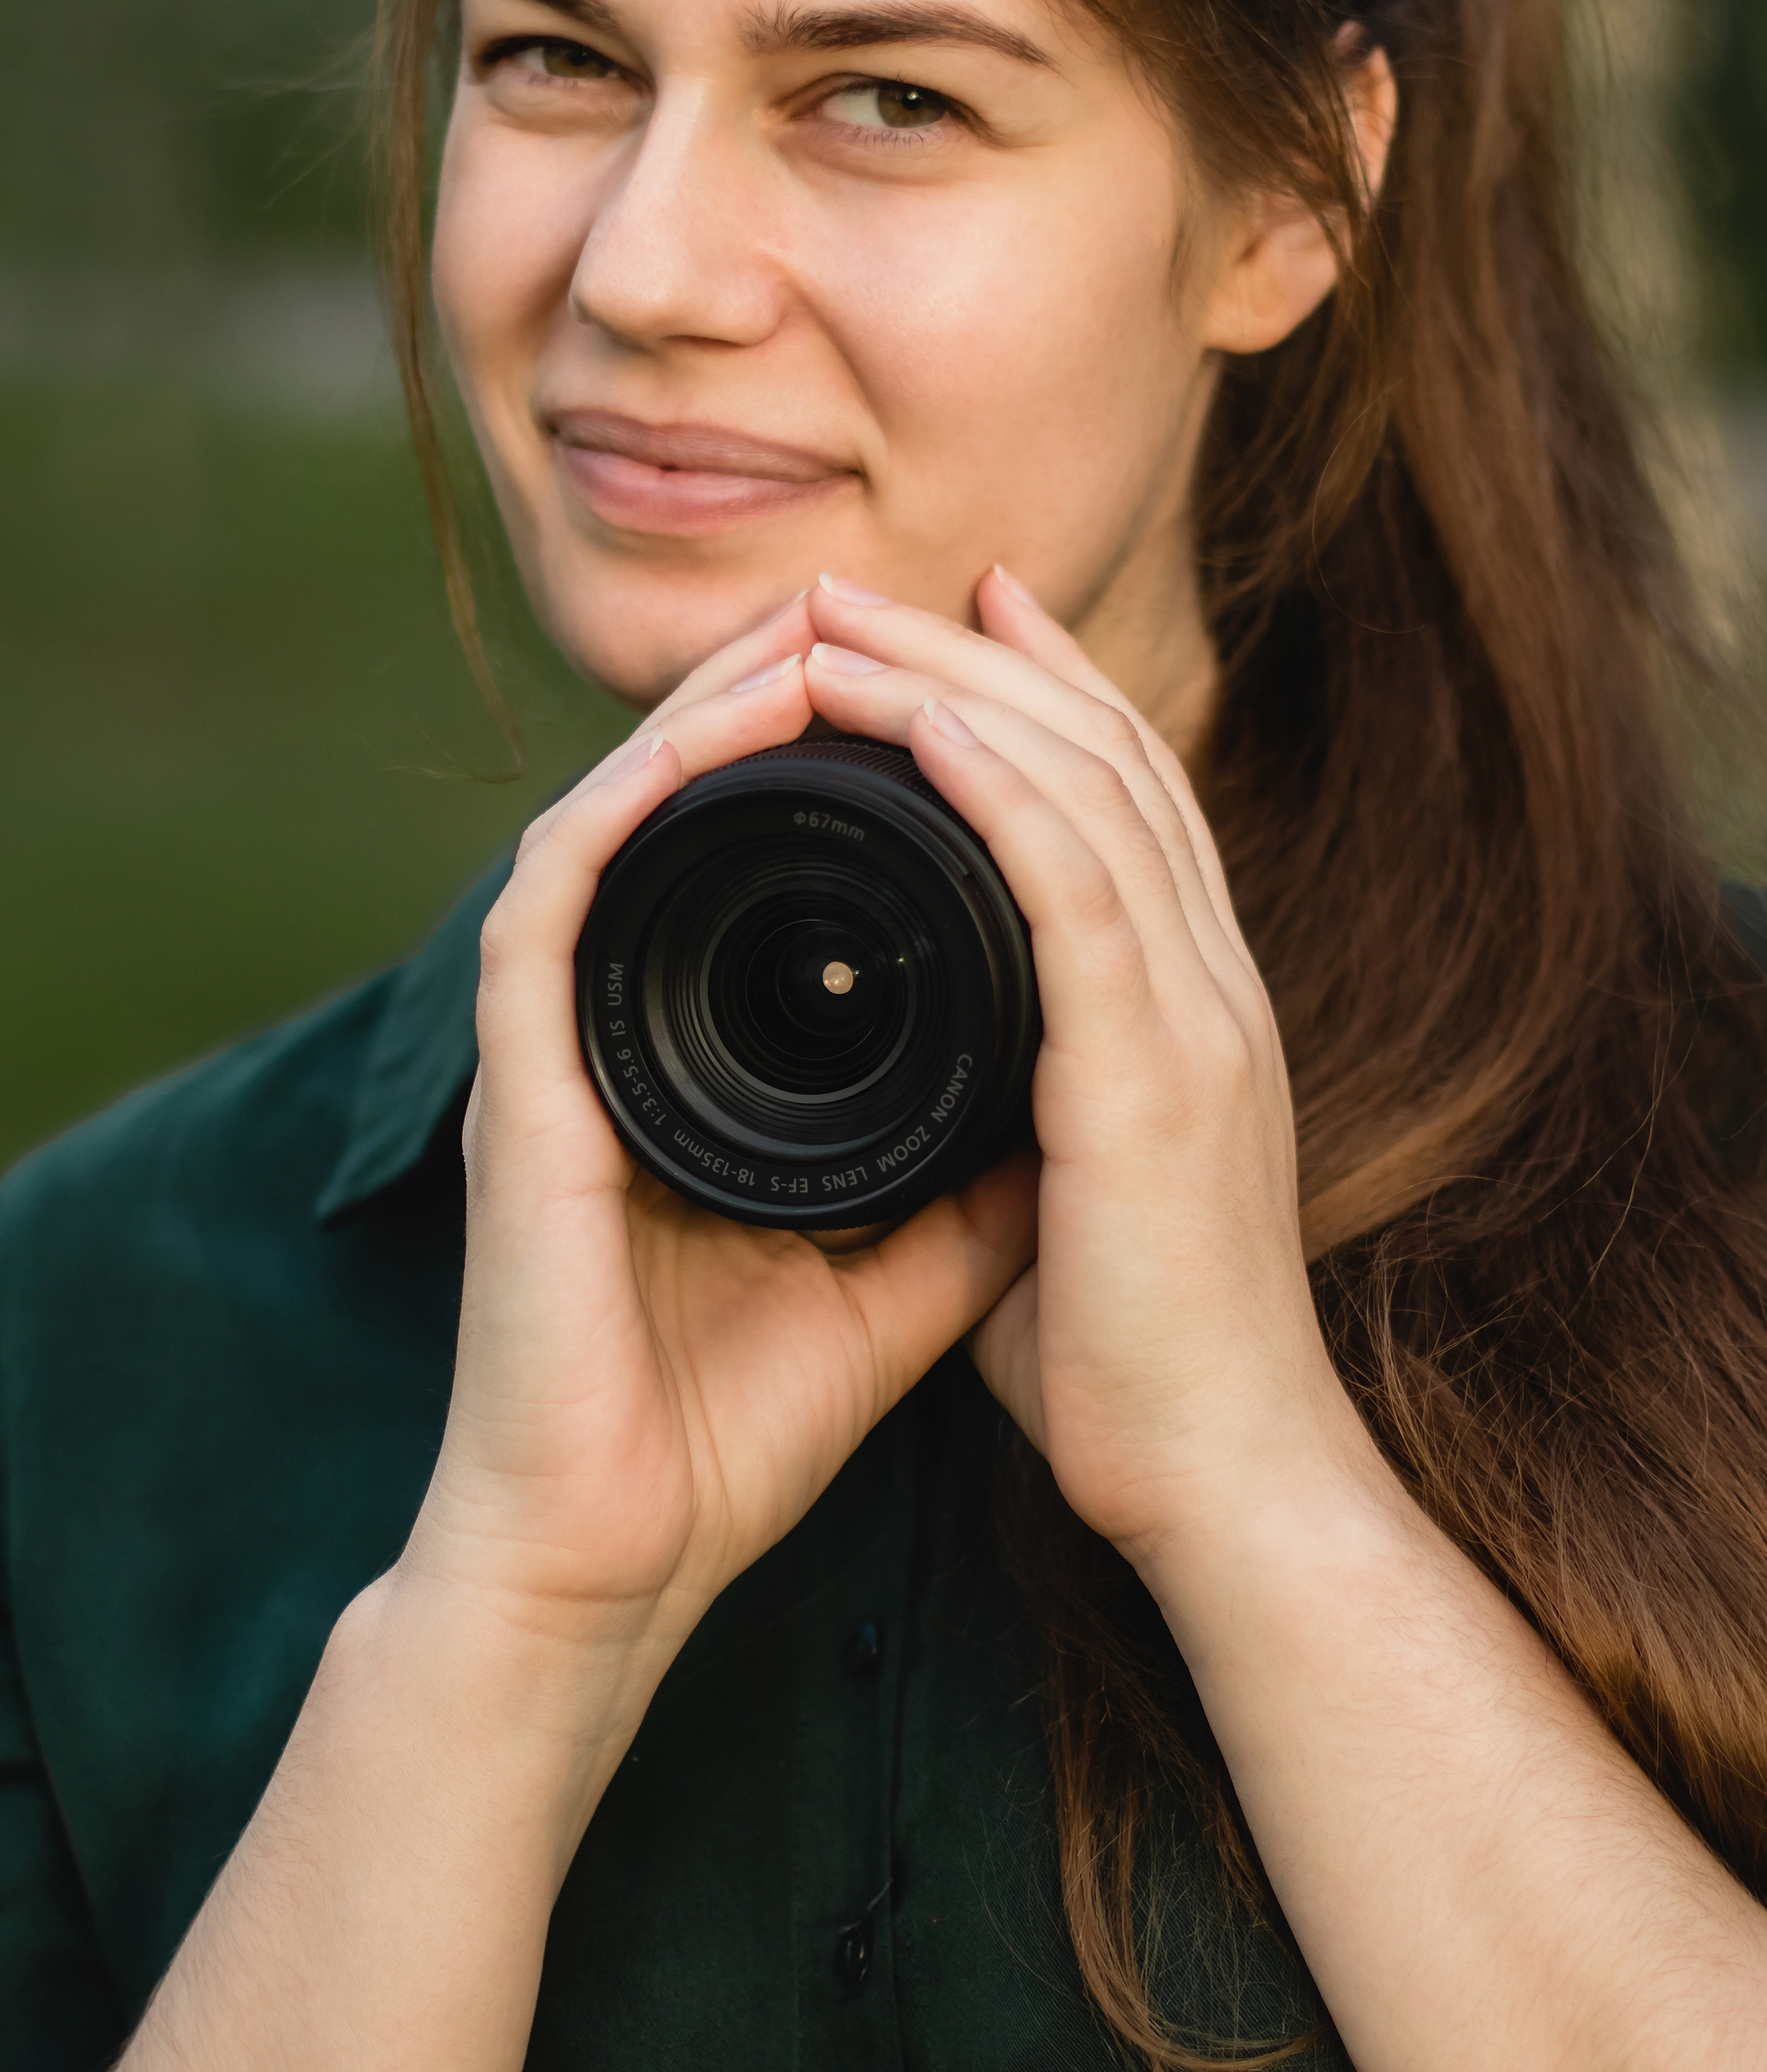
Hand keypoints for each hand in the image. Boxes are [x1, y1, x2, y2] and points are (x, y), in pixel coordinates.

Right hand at [404, 590, 1035, 1684]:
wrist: (616, 1558)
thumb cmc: (729, 1431)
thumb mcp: (903, 1275)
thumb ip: (974, 1179)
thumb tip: (1082, 1095)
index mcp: (703, 1062)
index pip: (772, 864)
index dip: (854, 758)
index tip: (949, 680)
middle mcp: (624, 1028)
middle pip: (694, 806)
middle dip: (785, 688)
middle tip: (876, 598)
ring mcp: (562, 1046)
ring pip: (617, 812)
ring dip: (709, 710)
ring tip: (813, 629)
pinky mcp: (519, 1081)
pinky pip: (556, 897)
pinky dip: (627, 804)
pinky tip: (709, 737)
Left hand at [800, 569, 1369, 1568]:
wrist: (1230, 1486)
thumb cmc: (1135, 1367)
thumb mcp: (1061, 1200)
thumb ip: (1008, 1115)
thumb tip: (928, 1093)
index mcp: (1191, 1004)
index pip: (1125, 795)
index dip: (1042, 687)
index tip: (955, 615)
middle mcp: (1211, 983)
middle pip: (1105, 753)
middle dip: (978, 649)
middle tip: (860, 584)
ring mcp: (1199, 1018)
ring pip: (1088, 786)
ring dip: (959, 682)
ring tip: (841, 620)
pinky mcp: (1157, 1074)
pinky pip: (1077, 887)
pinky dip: (999, 785)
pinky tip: (921, 716)